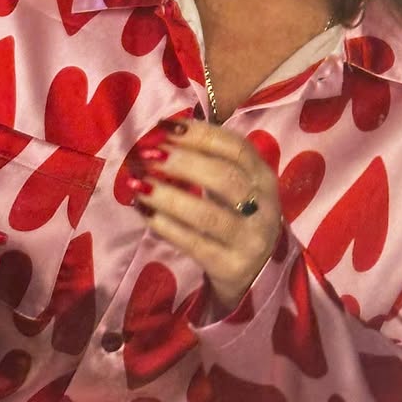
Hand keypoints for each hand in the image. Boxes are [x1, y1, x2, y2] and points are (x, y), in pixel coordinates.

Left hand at [131, 119, 281, 309]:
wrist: (258, 274)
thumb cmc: (239, 218)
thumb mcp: (240, 187)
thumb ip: (211, 160)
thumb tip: (163, 134)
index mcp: (264, 177)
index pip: (237, 147)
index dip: (201, 134)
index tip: (165, 127)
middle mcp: (263, 207)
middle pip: (224, 177)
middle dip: (182, 162)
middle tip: (146, 155)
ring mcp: (249, 239)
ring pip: (208, 214)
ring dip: (169, 196)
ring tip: (138, 183)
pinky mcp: (231, 267)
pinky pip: (194, 243)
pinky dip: (166, 226)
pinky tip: (144, 212)